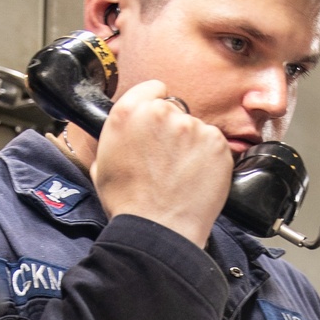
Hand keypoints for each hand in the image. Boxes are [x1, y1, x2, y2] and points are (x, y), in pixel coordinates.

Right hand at [91, 80, 232, 249]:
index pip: (152, 88)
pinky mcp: (216, 143)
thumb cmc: (128, 203)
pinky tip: (196, 178)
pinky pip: (214, 143)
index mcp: (129, 113)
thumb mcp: (102, 164)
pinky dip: (209, 158)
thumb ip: (118, 135)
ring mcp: (192, 126)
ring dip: (191, 145)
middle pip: (175, 109)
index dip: (155, 104)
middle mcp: (162, 113)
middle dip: (173, 129)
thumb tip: (126, 130)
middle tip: (166, 159)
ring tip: (180, 175)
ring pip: (195, 128)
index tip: (158, 122)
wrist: (158, 230)